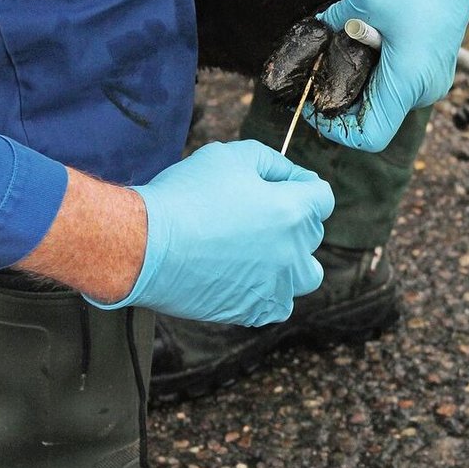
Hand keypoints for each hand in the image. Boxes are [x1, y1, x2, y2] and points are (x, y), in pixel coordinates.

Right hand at [87, 140, 333, 326]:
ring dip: (291, 262)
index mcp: (292, 210)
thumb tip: (289, 174)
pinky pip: (278, 304)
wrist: (145, 245)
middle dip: (291, 220)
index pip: (323, 197)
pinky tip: (243, 276)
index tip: (280, 186)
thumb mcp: (230, 156)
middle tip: (253, 214)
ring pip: (305, 275)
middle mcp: (293, 252)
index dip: (302, 186)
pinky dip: (267, 292)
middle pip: (312, 234)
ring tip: (259, 252)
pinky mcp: (254, 311)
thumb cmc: (185, 196)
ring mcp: (276, 286)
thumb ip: (270, 161)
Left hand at [312, 0, 468, 151]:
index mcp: (408, 81)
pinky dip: (378, 71)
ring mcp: (432, 82)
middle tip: (322, 65)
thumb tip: (312, 36)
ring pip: (386, 99)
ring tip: (350, 45)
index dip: (337, 130)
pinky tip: (369, 41)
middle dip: (344, 96)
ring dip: (361, 79)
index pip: (370, 136)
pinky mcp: (433, 70)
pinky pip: (399, 84)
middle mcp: (424, 90)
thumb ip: (333, 24)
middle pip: (374, 117)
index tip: (316, 105)